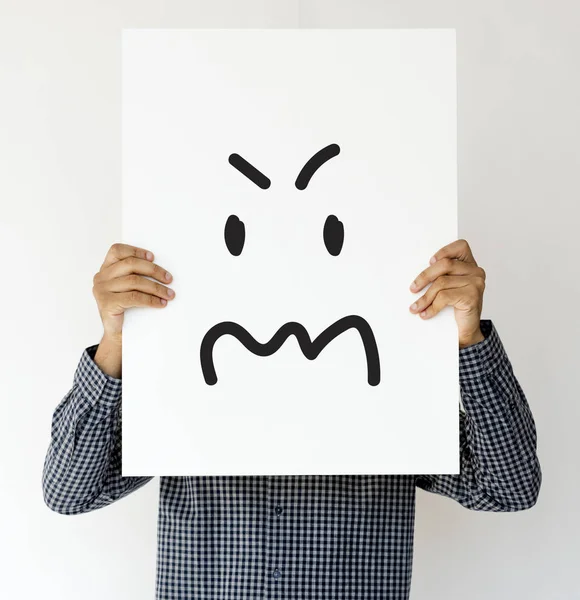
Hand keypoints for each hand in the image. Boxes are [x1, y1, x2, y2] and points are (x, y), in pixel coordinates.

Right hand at [92, 243, 174, 376]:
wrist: (117, 334)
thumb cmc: (126, 308)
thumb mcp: (128, 288)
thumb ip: (135, 275)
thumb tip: (161, 270)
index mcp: (105, 269)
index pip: (117, 251)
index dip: (135, 251)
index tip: (153, 257)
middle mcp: (100, 277)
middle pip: (129, 264)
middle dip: (153, 270)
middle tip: (169, 278)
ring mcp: (102, 290)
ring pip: (134, 281)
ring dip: (156, 287)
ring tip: (169, 294)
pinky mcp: (107, 303)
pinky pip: (134, 297)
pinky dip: (151, 300)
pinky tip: (161, 303)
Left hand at [409, 239, 485, 347]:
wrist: (467, 331)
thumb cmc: (456, 308)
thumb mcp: (449, 288)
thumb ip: (442, 276)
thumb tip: (418, 275)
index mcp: (470, 265)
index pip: (460, 247)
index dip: (444, 251)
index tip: (429, 262)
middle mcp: (476, 271)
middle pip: (445, 265)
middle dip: (425, 276)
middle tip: (413, 288)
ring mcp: (476, 283)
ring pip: (441, 283)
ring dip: (425, 297)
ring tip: (416, 307)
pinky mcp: (472, 296)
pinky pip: (444, 297)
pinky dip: (431, 307)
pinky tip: (425, 314)